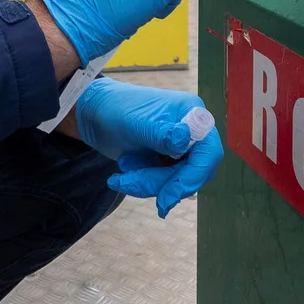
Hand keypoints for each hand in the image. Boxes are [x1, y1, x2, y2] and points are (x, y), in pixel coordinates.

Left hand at [71, 76, 222, 216]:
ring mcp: (179, 149)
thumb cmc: (117, 109)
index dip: (193, 176)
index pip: (208, 152)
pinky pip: (162, 183)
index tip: (170, 194)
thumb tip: (185, 139)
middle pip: (192, 172)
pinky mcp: (166, 162)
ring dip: (147, 182)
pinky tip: (125, 169)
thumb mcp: (138, 122)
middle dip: (161, 182)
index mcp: (192, 114)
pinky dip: (142, 182)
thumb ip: (162, 134)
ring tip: (122, 172)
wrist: (95, 115)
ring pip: (175, 181)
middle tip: (130, 183)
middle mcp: (191, 132)